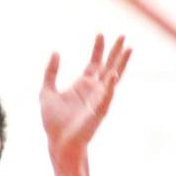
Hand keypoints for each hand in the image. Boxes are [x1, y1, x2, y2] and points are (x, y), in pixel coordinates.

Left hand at [40, 34, 130, 167]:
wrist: (57, 141)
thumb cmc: (53, 121)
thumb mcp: (46, 92)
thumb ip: (50, 72)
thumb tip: (56, 52)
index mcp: (83, 84)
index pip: (94, 63)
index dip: (98, 48)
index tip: (100, 33)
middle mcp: (94, 90)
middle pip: (108, 66)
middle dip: (115, 51)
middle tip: (123, 35)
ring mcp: (99, 99)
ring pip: (113, 78)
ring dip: (121, 64)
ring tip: (129, 48)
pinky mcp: (99, 111)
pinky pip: (106, 97)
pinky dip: (110, 87)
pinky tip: (114, 75)